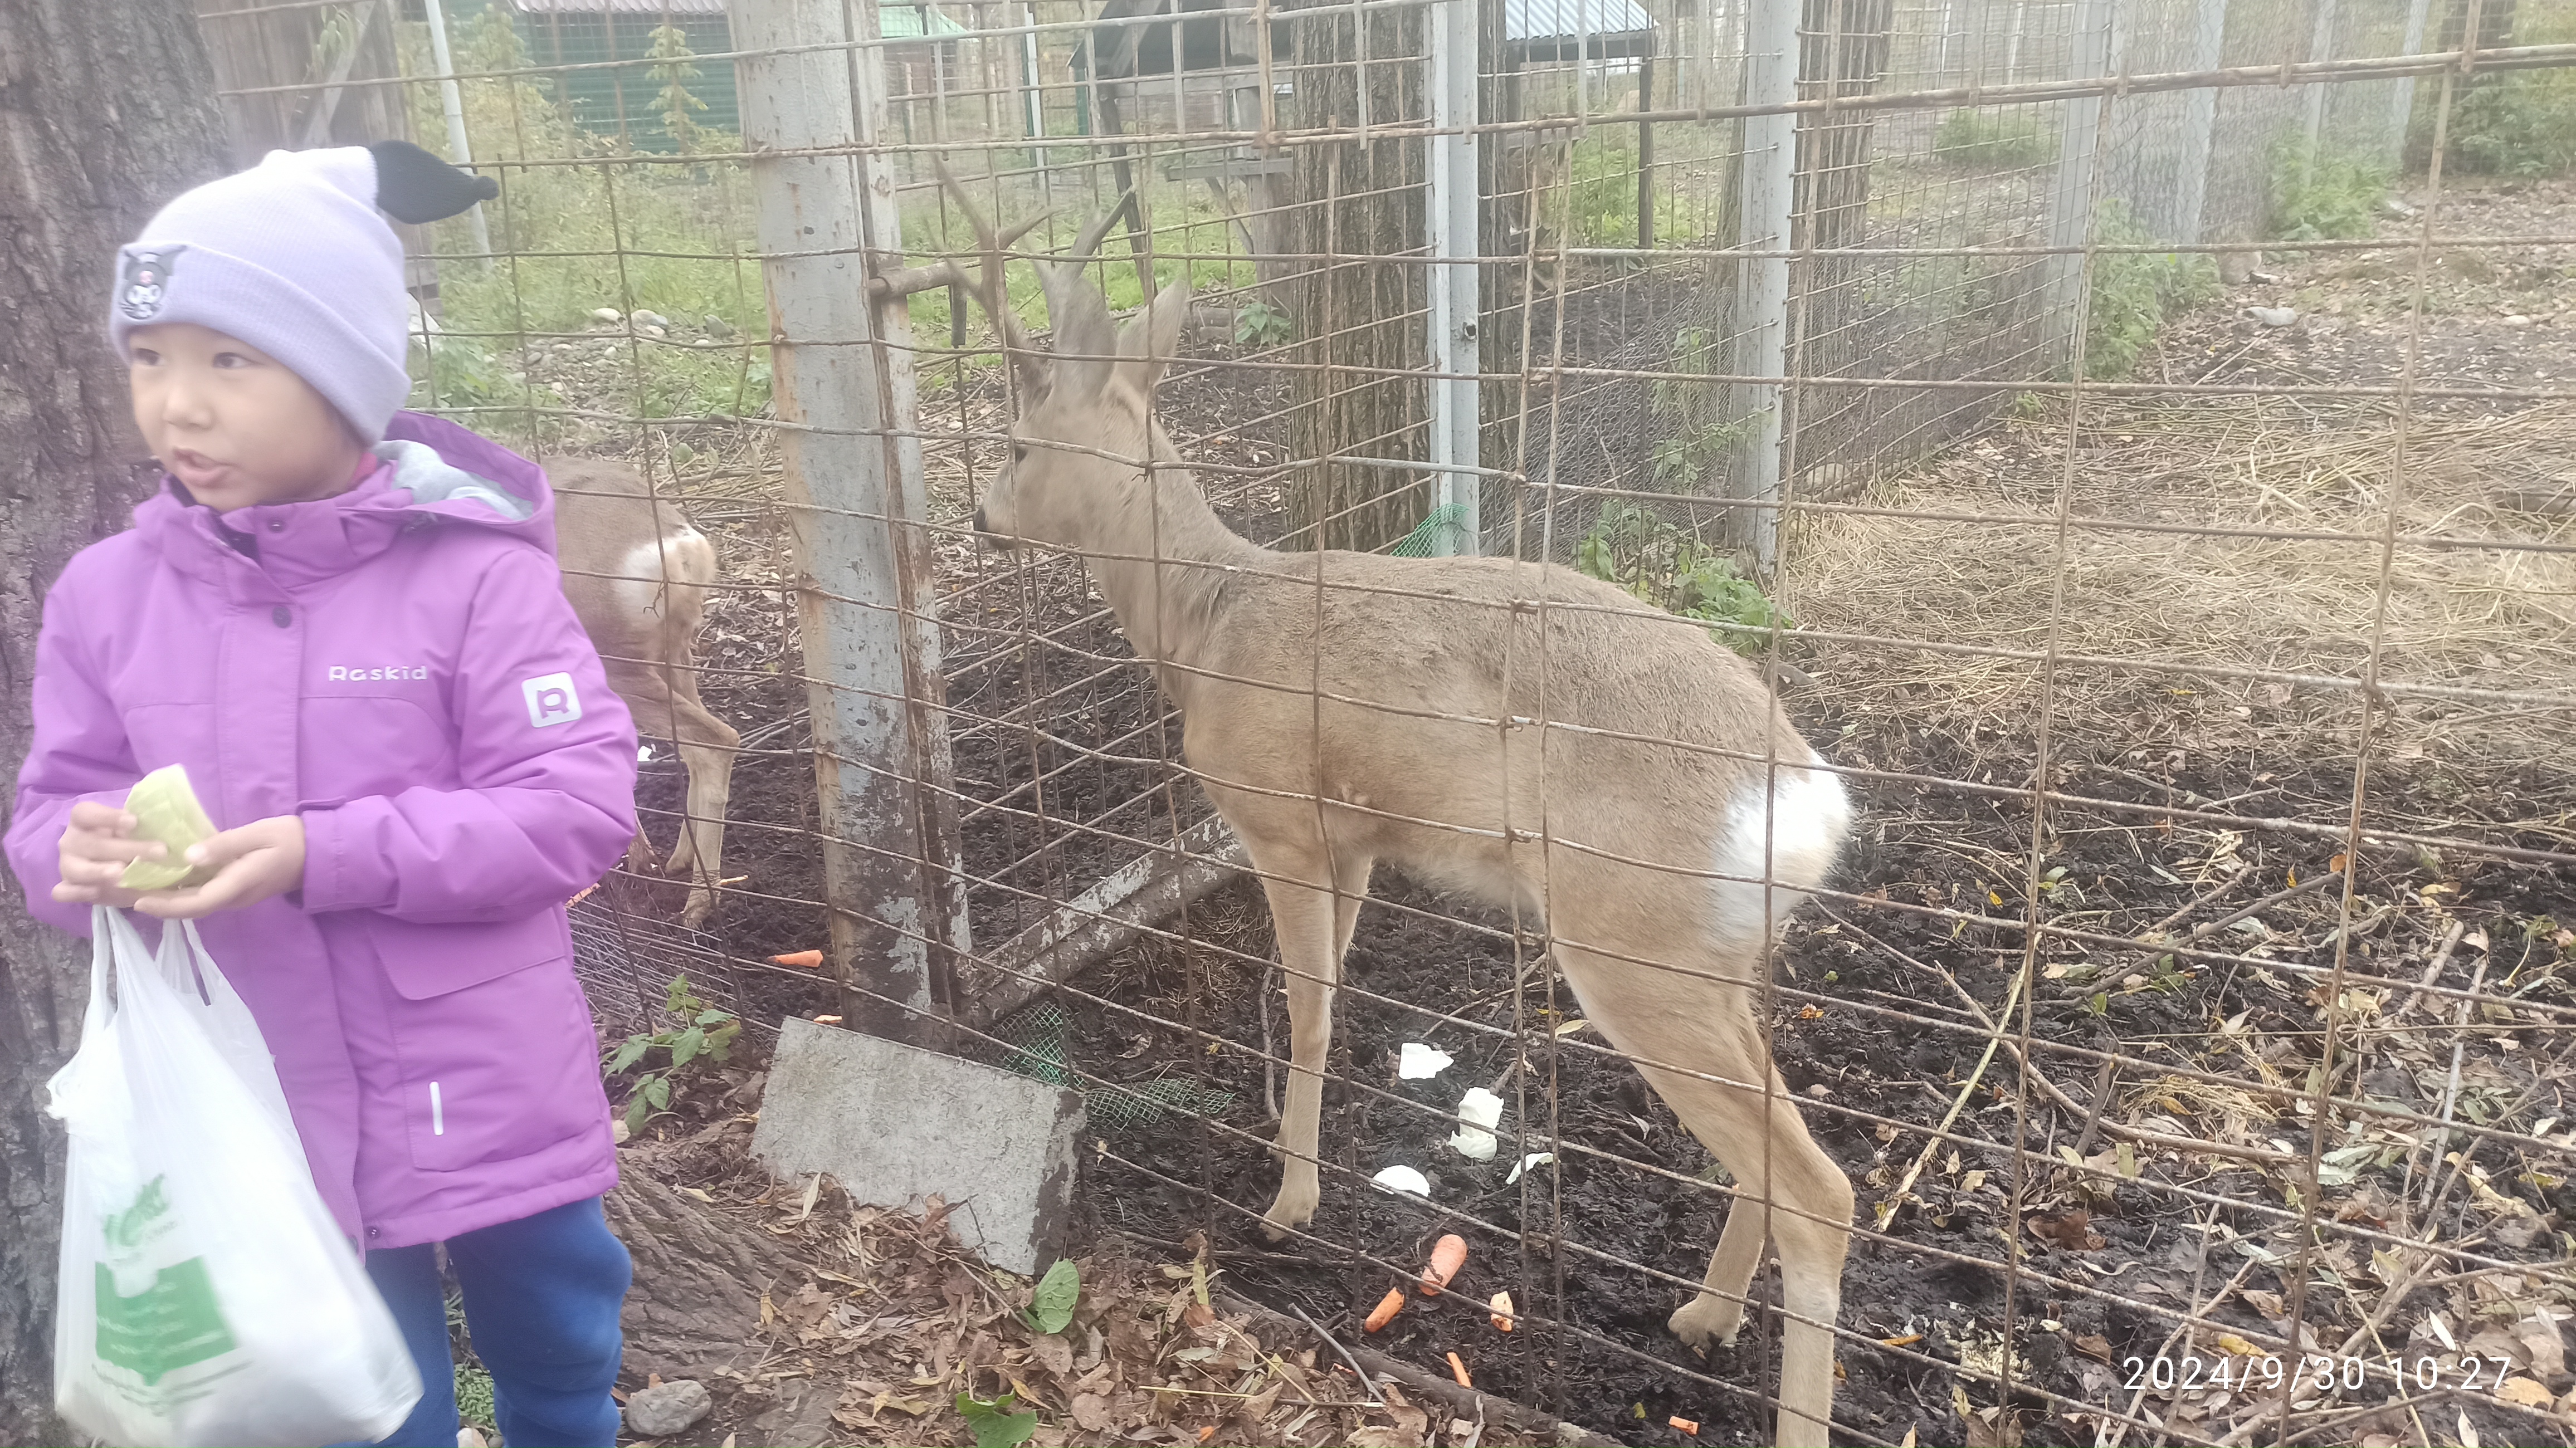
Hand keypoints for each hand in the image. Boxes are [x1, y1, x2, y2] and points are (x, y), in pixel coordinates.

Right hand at [52, 800, 156, 908]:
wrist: (120, 873)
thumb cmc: (128, 843)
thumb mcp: (138, 832)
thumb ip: (147, 828)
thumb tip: (174, 828)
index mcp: (85, 821)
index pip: (85, 813)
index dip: (107, 816)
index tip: (134, 822)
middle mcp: (72, 841)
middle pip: (91, 843)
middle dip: (125, 848)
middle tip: (159, 852)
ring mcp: (67, 865)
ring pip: (75, 868)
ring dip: (98, 871)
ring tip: (122, 874)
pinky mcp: (68, 888)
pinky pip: (64, 892)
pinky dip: (78, 892)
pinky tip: (97, 891)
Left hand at [131, 816, 306, 919]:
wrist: (315, 854)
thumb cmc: (288, 839)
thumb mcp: (259, 834)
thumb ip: (225, 844)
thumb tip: (188, 855)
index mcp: (239, 884)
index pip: (198, 903)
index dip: (167, 905)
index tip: (138, 899)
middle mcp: (233, 897)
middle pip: (190, 909)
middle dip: (157, 905)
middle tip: (125, 894)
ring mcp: (234, 897)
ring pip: (194, 905)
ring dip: (165, 900)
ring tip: (135, 888)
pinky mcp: (232, 891)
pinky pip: (200, 897)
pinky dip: (178, 893)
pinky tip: (161, 881)